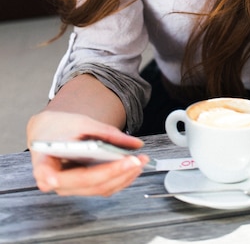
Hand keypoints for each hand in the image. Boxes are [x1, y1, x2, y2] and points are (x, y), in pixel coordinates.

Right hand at [27, 110, 148, 196]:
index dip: (52, 178)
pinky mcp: (82, 188)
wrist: (51, 133)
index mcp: (45, 163)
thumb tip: (135, 144)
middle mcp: (55, 182)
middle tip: (136, 160)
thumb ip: (107, 133)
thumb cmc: (61, 128)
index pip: (48, 175)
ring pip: (99, 189)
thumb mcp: (82, 123)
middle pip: (87, 182)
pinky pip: (103, 188)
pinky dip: (120, 178)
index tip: (54, 179)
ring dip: (124, 177)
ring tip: (141, 161)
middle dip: (116, 172)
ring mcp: (69, 188)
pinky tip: (133, 167)